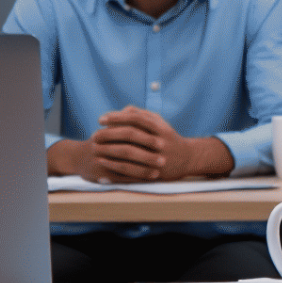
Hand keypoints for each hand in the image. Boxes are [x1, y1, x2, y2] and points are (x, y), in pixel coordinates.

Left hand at [94, 107, 229, 178]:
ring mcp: (158, 157)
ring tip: (95, 147)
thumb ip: (142, 115)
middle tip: (94, 134)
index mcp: (161, 127)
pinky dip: (115, 165)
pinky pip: (132, 169)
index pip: (136, 118)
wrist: (187, 159)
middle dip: (110, 133)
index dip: (117, 117)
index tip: (101, 119)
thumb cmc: (167, 138)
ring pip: (130, 152)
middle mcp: (161, 141)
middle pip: (131, 134)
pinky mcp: (154, 171)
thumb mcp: (159, 123)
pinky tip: (103, 162)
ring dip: (109, 149)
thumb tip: (122, 111)